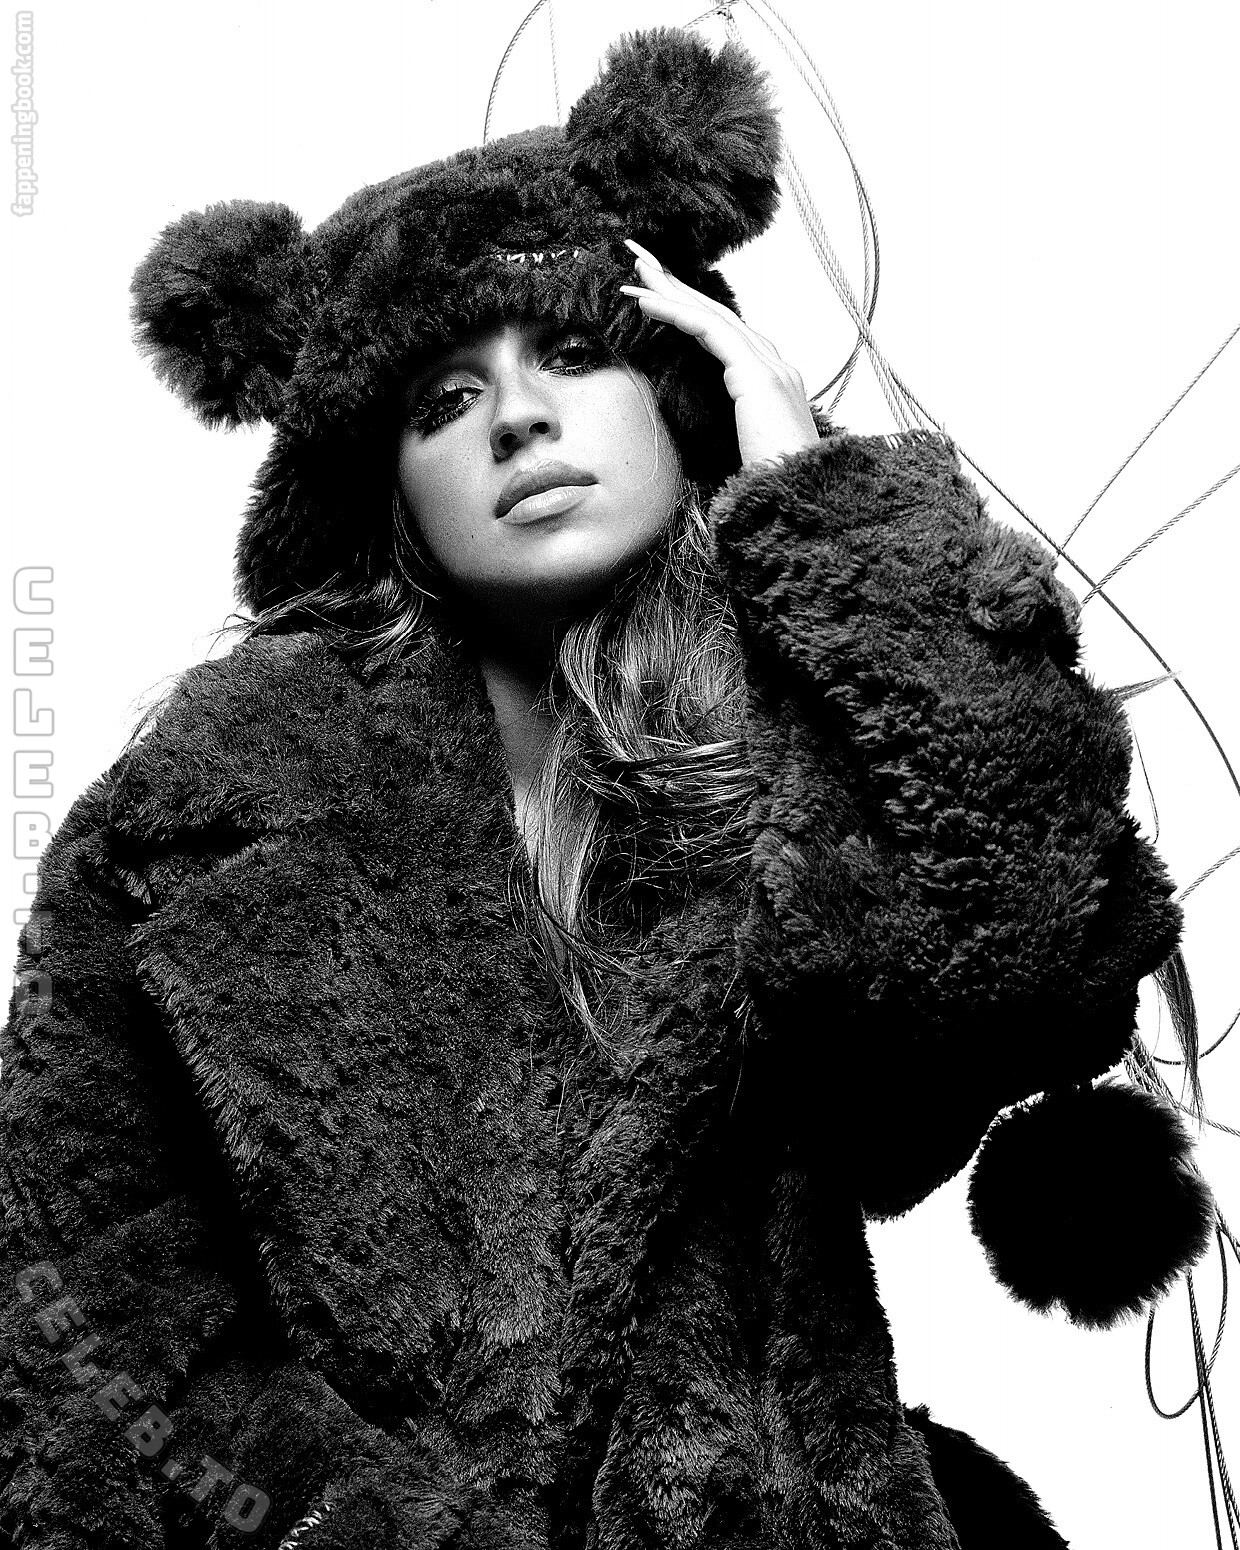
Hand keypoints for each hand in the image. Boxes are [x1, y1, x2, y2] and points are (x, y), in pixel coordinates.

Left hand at [620, 237, 820, 469]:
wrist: (802, 494)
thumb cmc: (773, 482)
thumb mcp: (745, 449)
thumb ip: (730, 429)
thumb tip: (707, 432)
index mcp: (772, 380)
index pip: (725, 333)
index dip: (690, 310)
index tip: (656, 294)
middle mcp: (774, 364)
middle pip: (717, 313)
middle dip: (677, 285)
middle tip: (640, 259)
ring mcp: (769, 366)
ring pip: (711, 314)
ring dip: (669, 290)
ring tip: (635, 271)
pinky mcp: (756, 374)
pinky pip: (708, 331)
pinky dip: (675, 313)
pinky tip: (647, 303)